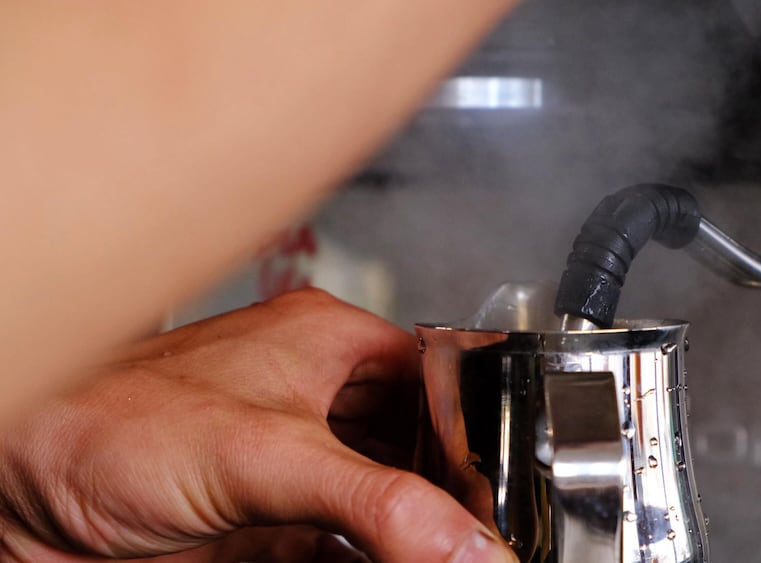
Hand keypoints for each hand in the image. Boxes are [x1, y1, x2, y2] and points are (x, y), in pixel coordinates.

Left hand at [0, 288, 515, 562]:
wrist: (20, 493)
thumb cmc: (110, 423)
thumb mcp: (264, 453)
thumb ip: (375, 501)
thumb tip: (462, 541)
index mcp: (328, 343)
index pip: (438, 380)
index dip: (475, 431)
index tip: (503, 487)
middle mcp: (318, 398)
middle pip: (419, 445)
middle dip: (451, 490)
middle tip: (482, 533)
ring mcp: (296, 462)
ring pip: (385, 498)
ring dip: (414, 531)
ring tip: (449, 553)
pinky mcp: (272, 521)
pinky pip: (346, 545)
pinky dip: (372, 558)